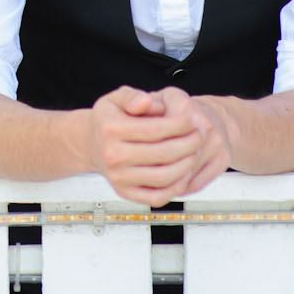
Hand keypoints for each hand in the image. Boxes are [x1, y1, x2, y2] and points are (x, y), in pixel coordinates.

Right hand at [82, 86, 229, 205]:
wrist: (92, 144)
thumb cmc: (111, 120)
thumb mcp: (117, 98)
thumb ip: (133, 96)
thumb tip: (148, 102)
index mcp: (111, 128)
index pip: (156, 129)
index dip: (181, 125)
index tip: (193, 120)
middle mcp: (112, 155)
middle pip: (163, 153)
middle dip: (190, 143)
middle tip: (200, 135)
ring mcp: (119, 178)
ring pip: (164, 176)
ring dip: (187, 165)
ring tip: (195, 152)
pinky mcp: (126, 193)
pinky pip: (157, 197)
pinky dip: (176, 187)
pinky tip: (184, 172)